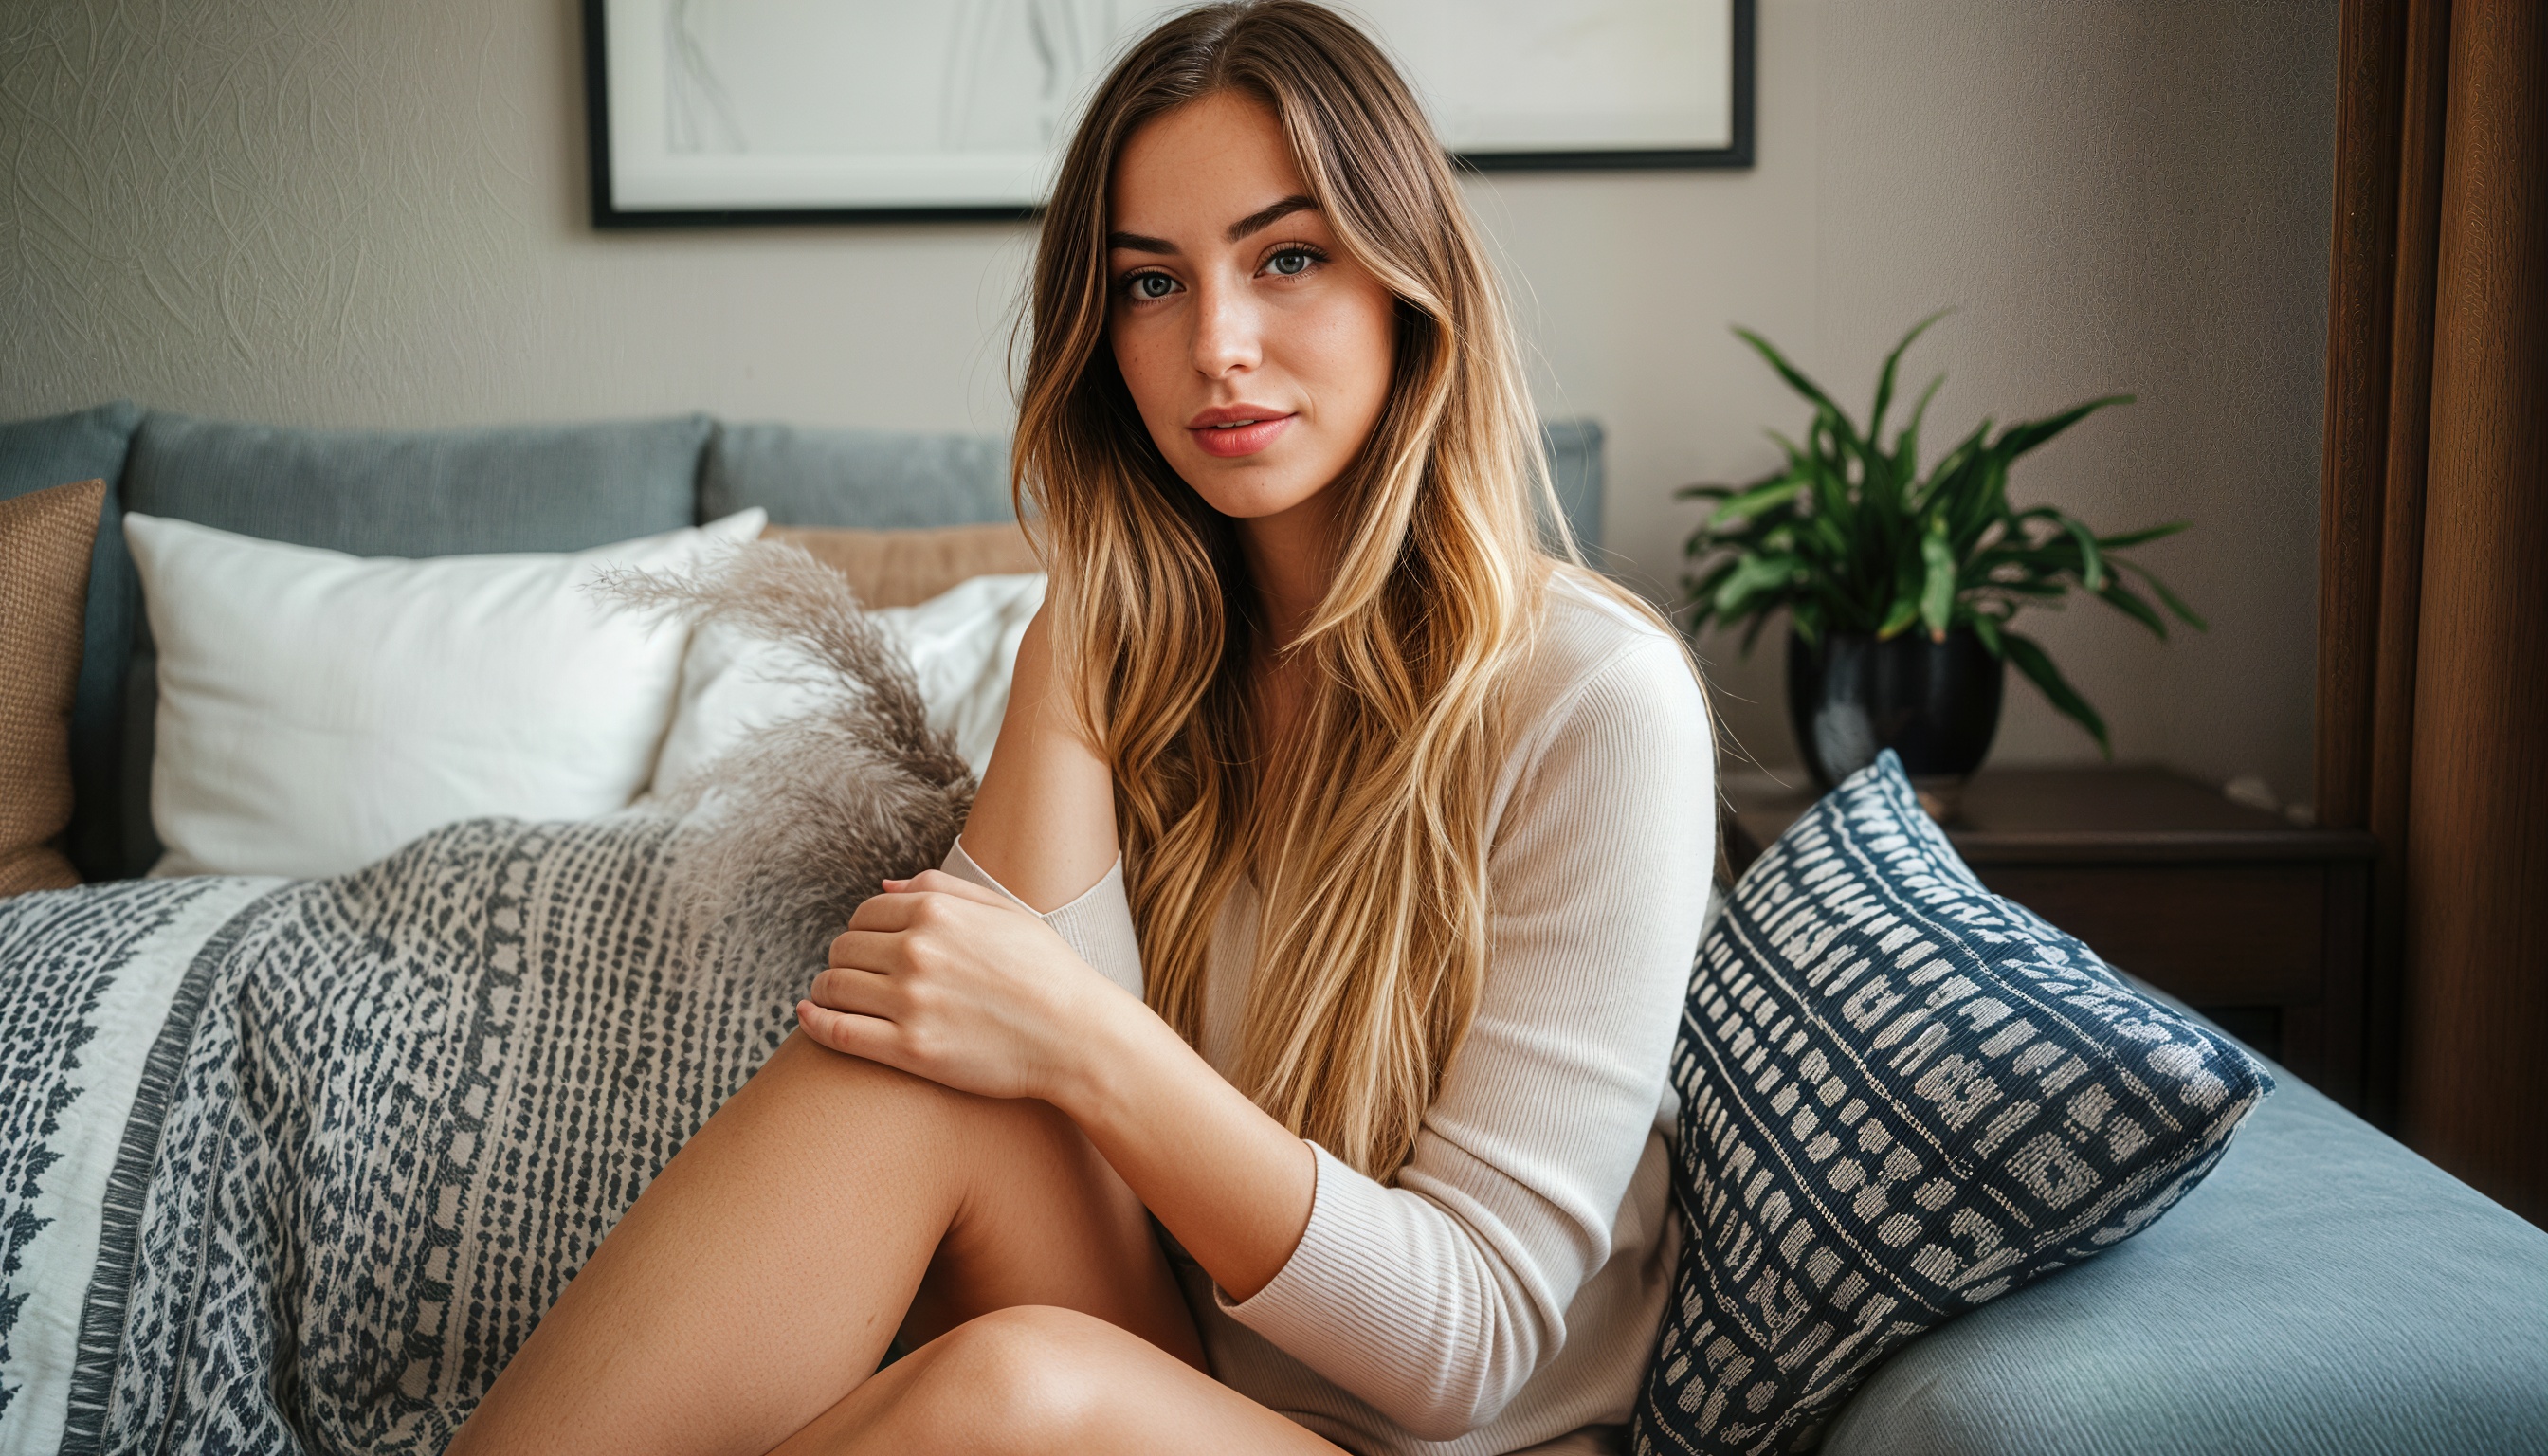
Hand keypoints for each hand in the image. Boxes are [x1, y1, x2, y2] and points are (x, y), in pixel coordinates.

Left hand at [796, 869, 1129, 1101]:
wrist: (1077, 1036)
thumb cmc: (1047, 972)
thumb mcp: (1004, 911)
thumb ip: (942, 888)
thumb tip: (883, 887)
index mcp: (938, 912)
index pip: (865, 913)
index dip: (861, 931)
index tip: (869, 949)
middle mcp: (917, 951)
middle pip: (843, 947)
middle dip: (844, 959)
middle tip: (855, 976)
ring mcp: (911, 1002)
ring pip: (833, 986)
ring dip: (826, 989)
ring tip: (833, 997)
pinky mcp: (910, 1049)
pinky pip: (838, 1032)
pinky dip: (814, 1022)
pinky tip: (808, 1017)